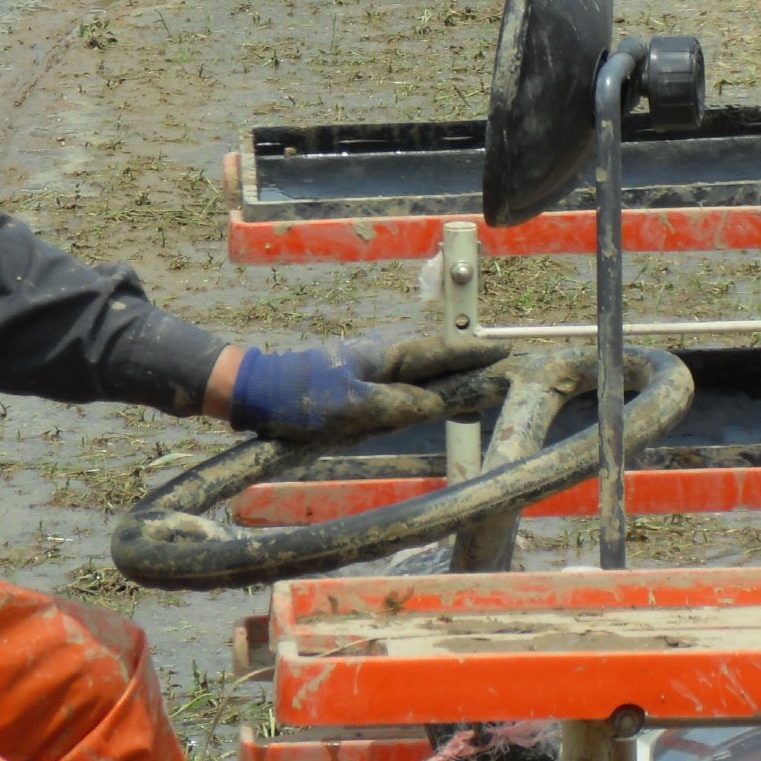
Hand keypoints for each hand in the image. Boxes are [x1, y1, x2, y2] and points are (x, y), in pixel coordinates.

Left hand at [227, 336, 510, 440]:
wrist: (255, 392)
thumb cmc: (300, 399)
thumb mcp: (350, 408)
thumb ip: (396, 405)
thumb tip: (437, 404)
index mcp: (384, 356)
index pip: (439, 353)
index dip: (473, 355)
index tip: (505, 352)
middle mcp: (381, 358)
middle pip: (436, 360)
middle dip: (470, 364)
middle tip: (506, 371)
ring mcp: (369, 369)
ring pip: (421, 373)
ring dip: (451, 378)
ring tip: (481, 388)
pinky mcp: (358, 385)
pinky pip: (405, 386)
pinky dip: (428, 390)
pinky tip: (434, 402)